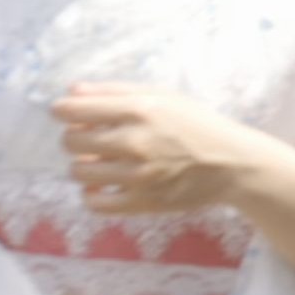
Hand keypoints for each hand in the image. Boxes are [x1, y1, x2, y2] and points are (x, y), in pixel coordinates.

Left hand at [52, 83, 263, 215]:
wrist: (232, 164)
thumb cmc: (197, 124)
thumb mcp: (163, 95)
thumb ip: (116, 91)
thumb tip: (72, 91)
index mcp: (140, 109)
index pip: (74, 110)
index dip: (61, 111)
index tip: (64, 113)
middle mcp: (136, 142)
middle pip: (71, 142)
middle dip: (74, 137)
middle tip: (90, 138)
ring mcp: (138, 176)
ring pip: (79, 172)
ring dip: (83, 165)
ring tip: (99, 161)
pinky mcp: (143, 203)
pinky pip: (95, 203)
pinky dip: (91, 195)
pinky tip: (101, 186)